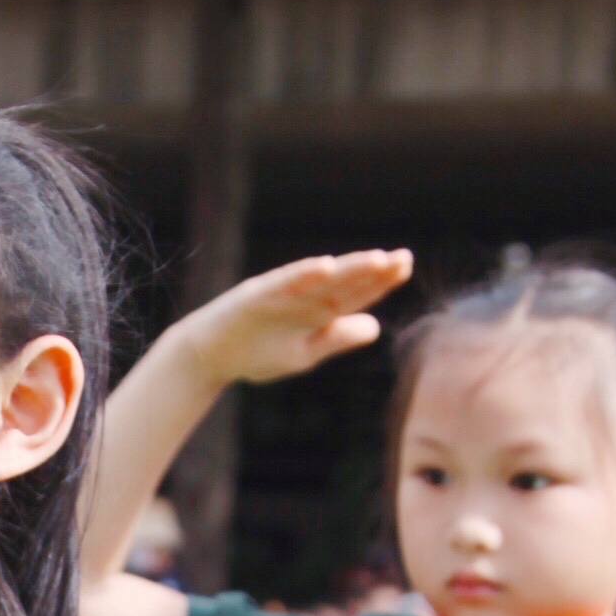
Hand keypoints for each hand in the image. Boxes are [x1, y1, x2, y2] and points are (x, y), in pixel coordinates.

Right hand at [195, 250, 413, 387]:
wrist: (210, 357)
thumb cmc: (256, 353)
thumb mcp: (305, 353)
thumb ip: (337, 338)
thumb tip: (376, 327)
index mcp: (317, 310)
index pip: (355, 293)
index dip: (381, 282)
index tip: (406, 267)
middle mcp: (303, 296)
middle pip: (344, 281)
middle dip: (373, 271)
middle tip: (403, 258)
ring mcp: (281, 293)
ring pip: (321, 278)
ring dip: (348, 268)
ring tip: (377, 260)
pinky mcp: (257, 295)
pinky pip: (283, 282)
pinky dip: (303, 274)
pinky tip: (325, 265)